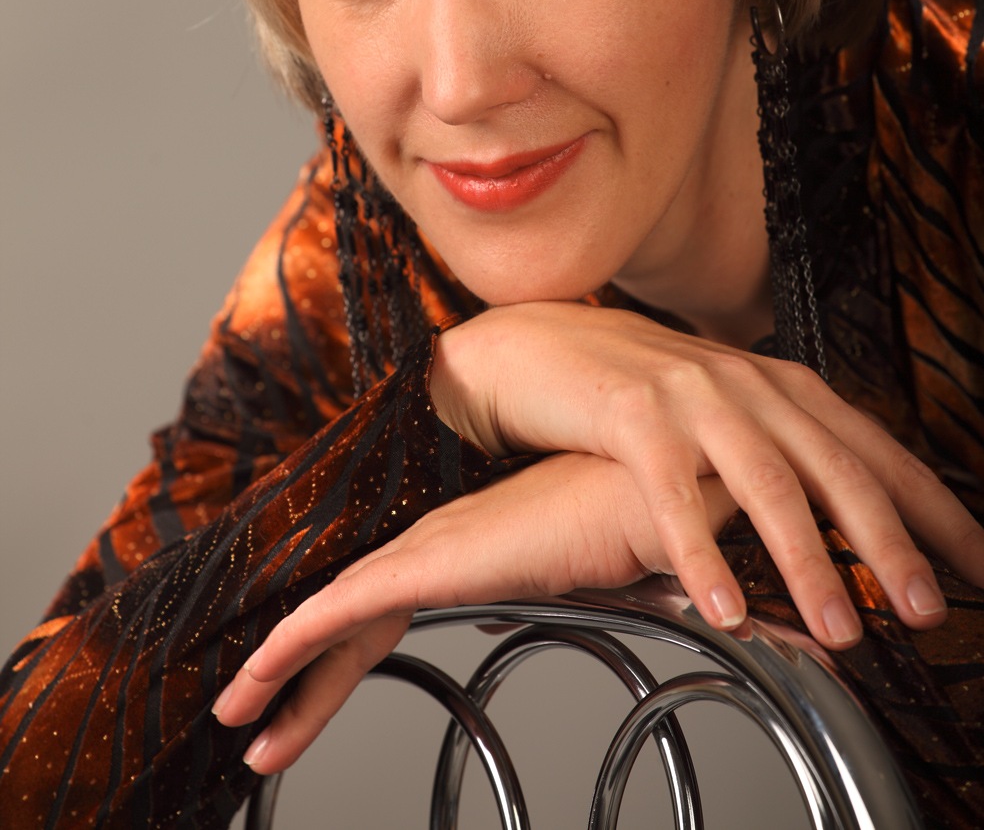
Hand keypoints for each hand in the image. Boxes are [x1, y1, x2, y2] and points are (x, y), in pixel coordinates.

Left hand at [213, 455, 736, 772]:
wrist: (648, 494)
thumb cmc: (622, 525)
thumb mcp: (565, 574)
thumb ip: (529, 593)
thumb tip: (495, 627)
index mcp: (457, 548)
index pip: (373, 610)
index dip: (331, 655)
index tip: (299, 698)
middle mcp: (429, 544)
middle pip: (340, 622)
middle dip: (292, 679)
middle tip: (251, 726)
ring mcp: (424, 550)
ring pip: (325, 620)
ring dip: (276, 674)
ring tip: (240, 725)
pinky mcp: (427, 563)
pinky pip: (338, 611)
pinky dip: (292, 645)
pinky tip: (257, 677)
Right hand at [431, 302, 983, 646]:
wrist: (541, 344)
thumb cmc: (637, 390)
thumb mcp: (724, 411)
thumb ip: (782, 448)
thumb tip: (847, 513)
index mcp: (779, 385)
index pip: (875, 448)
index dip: (931, 506)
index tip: (976, 561)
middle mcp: (748, 383)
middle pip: (835, 465)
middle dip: (889, 542)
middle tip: (928, 608)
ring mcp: (692, 395)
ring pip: (767, 482)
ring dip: (810, 560)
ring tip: (840, 630)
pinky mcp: (632, 415)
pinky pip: (676, 494)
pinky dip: (704, 555)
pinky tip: (725, 607)